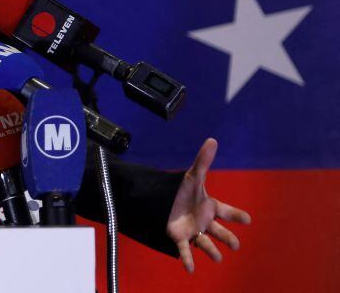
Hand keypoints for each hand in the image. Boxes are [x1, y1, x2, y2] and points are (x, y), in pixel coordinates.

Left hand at [166, 137, 251, 272]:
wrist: (160, 201)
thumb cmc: (180, 191)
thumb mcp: (191, 175)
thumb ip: (202, 160)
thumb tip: (212, 140)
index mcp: (210, 207)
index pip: (227, 211)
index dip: (236, 215)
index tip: (247, 219)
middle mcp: (204, 221)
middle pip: (220, 231)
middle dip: (228, 238)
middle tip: (236, 244)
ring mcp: (193, 231)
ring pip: (205, 243)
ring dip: (212, 251)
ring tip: (218, 258)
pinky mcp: (179, 238)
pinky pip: (185, 250)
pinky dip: (187, 259)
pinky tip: (190, 269)